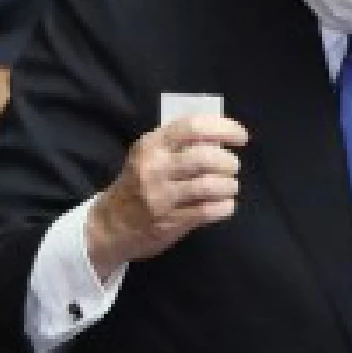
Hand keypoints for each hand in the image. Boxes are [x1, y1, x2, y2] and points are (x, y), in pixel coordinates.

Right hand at [85, 115, 246, 281]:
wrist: (110, 225)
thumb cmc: (138, 184)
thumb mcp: (150, 156)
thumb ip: (179, 144)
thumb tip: (221, 137)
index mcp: (151, 145)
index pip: (192, 127)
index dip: (224, 129)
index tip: (241, 137)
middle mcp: (154, 168)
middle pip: (205, 157)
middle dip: (229, 162)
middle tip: (231, 167)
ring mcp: (161, 197)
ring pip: (210, 185)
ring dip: (229, 185)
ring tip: (229, 186)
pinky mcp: (170, 222)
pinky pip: (209, 211)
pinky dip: (225, 206)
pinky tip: (224, 204)